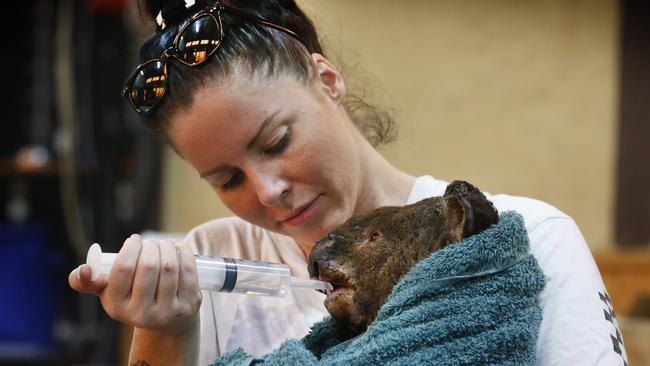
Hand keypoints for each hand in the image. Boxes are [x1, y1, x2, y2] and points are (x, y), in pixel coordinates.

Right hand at [68, 235, 201, 333]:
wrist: (165, 322)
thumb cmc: (133, 298)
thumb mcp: (108, 293)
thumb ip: (88, 281)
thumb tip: (82, 270)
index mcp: (118, 306)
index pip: (124, 269)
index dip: (131, 248)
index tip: (134, 239)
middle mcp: (142, 313)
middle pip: (149, 266)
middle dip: (150, 246)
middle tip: (150, 242)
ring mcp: (168, 311)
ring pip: (170, 267)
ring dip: (167, 247)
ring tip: (163, 244)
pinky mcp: (189, 306)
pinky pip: (188, 272)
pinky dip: (184, 254)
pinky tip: (178, 248)